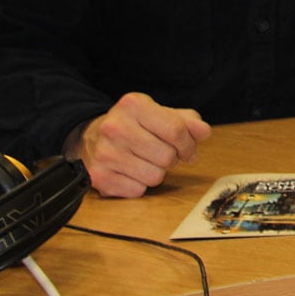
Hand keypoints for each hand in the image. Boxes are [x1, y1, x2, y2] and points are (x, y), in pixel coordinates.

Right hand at [68, 92, 211, 197]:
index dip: (189, 144)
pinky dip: (140, 185)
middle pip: (167, 156)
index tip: (189, 150)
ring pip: (155, 176)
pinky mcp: (99, 177)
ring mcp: (104, 153)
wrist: (90, 138)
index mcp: (133, 105)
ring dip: (157, 173)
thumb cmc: (134, 125)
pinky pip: (138, 190)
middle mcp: (115, 127)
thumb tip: (204, 132)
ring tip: (147, 162)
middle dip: (173, 159)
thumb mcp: (160, 114)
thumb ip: (187, 121)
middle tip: (165, 155)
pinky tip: (131, 172)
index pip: (176, 130)